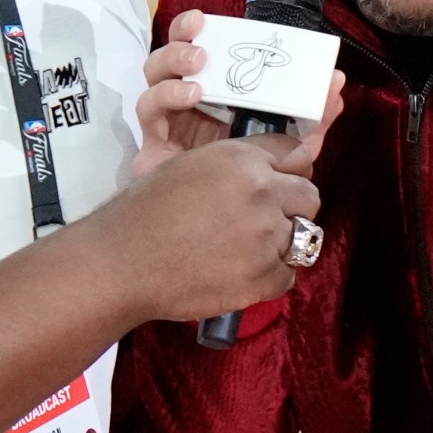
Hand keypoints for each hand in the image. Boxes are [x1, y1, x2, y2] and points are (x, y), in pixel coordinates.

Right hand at [95, 133, 320, 321]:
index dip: (286, 172)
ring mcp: (266, 236)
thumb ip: (235, 164)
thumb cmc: (146, 212)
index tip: (278, 185)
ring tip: (249, 250)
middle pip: (308, 196)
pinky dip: (270, 277)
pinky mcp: (263, 276)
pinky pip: (288, 275)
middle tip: (265, 221)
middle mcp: (261, 192)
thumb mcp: (190, 165)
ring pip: (304, 236)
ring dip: (282, 243)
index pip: (295, 155)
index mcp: (242, 159)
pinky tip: (241, 273)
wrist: (123, 262)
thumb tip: (270, 172)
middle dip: (292, 207)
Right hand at [137, 8, 346, 179]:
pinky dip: (166, 96)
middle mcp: (188, 104)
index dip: (194, 30)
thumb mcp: (286, 154)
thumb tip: (335, 84)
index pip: (201, 52)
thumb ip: (310, 123)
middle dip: (179, 37)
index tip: (204, 17)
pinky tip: (191, 96)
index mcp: (216, 99)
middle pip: (172, 55)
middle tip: (200, 36)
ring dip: (172, 60)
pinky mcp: (153, 145)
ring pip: (153, 75)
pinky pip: (148, 111)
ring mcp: (168, 122)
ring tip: (198, 64)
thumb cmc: (245, 194)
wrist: (219, 240)